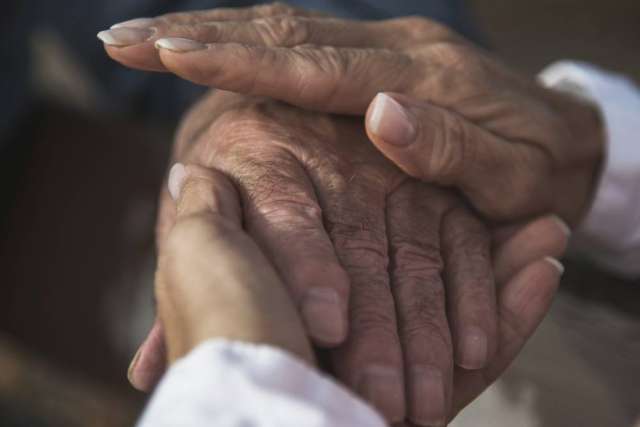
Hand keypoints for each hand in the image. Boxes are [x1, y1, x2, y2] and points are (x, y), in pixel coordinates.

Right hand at [100, 3, 604, 224]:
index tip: (168, 52)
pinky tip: (209, 48)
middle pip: (284, 34)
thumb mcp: (510, 176)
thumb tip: (378, 111)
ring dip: (211, 32)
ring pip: (285, 31)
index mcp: (421, 81)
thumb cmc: (538, 175)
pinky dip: (247, 46)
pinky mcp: (380, 62)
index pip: (313, 67)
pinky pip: (302, 47)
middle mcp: (394, 52)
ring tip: (144, 39)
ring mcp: (385, 52)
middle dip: (199, 35)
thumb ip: (449, 147)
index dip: (238, 62)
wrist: (567, 141)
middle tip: (125, 39)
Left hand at [130, 91, 502, 424]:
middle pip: (357, 248)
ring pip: (414, 257)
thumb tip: (146, 367)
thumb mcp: (201, 231)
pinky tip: (473, 353)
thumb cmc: (233, 188)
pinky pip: (462, 245)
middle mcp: (332, 156)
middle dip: (372, 329)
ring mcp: (391, 172)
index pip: (285, 217)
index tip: (321, 321)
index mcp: (259, 157)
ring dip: (426, 334)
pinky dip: (474, 297)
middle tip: (380, 397)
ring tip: (426, 401)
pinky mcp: (434, 191)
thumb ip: (187, 300)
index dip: (304, 269)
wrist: (284, 110)